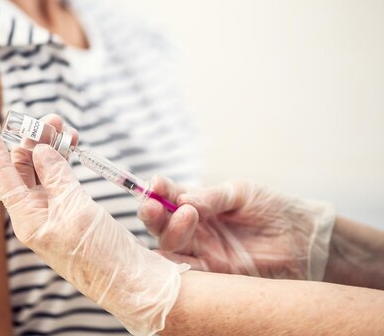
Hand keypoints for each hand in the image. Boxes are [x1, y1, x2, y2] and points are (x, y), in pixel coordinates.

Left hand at [0, 111, 186, 335]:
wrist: (128, 280)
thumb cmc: (100, 254)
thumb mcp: (76, 209)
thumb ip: (56, 177)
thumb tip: (41, 150)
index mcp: (27, 218)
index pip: (1, 173)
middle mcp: (36, 214)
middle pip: (22, 167)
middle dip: (32, 140)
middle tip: (52, 120)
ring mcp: (54, 212)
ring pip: (42, 171)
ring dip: (50, 147)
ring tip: (65, 129)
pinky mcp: (72, 212)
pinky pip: (59, 179)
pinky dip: (64, 161)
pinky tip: (72, 148)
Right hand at [139, 178, 334, 279]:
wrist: (305, 239)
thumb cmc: (274, 209)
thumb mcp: (242, 193)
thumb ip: (211, 197)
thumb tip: (180, 199)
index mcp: (198, 204)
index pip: (168, 196)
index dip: (157, 190)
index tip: (156, 184)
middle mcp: (195, 228)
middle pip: (161, 223)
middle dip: (152, 212)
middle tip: (155, 205)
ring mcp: (202, 250)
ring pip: (168, 245)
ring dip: (169, 231)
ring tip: (187, 216)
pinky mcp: (214, 272)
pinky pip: (186, 270)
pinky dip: (175, 261)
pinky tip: (177, 249)